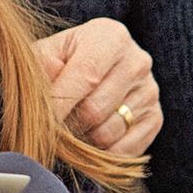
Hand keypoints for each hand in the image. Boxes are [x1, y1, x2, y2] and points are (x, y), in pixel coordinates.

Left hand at [37, 17, 161, 156]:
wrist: (93, 67)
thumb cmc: (61, 59)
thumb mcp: (46, 53)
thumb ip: (41, 66)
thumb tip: (45, 86)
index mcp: (111, 37)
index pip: (86, 76)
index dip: (58, 103)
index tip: (37, 121)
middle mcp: (137, 61)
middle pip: (95, 110)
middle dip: (66, 124)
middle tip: (48, 127)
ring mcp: (150, 91)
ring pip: (107, 134)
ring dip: (81, 141)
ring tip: (67, 129)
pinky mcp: (155, 118)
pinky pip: (124, 152)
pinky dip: (100, 155)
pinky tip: (86, 141)